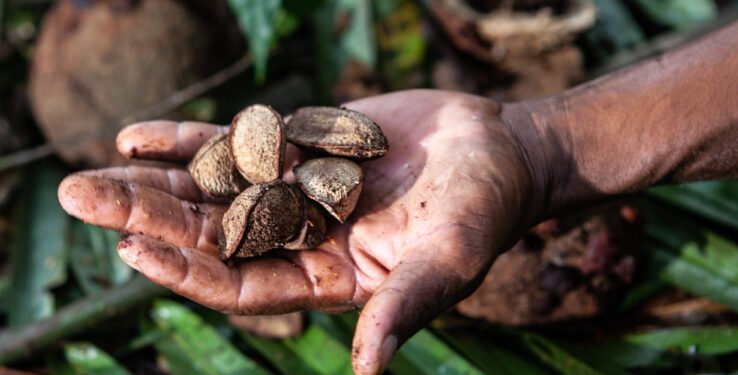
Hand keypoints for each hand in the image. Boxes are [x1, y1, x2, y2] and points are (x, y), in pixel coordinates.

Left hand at [58, 89, 546, 373]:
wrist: (496, 151)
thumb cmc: (483, 211)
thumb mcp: (448, 261)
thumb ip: (404, 307)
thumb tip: (368, 371)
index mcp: (328, 281)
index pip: (243, 285)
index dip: (188, 272)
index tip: (132, 250)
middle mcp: (301, 241)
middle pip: (212, 237)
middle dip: (148, 219)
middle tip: (80, 198)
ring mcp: (296, 192)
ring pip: (212, 192)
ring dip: (153, 184)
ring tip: (92, 173)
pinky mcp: (300, 149)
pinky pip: (235, 146)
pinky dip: (187, 141)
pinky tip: (137, 136)